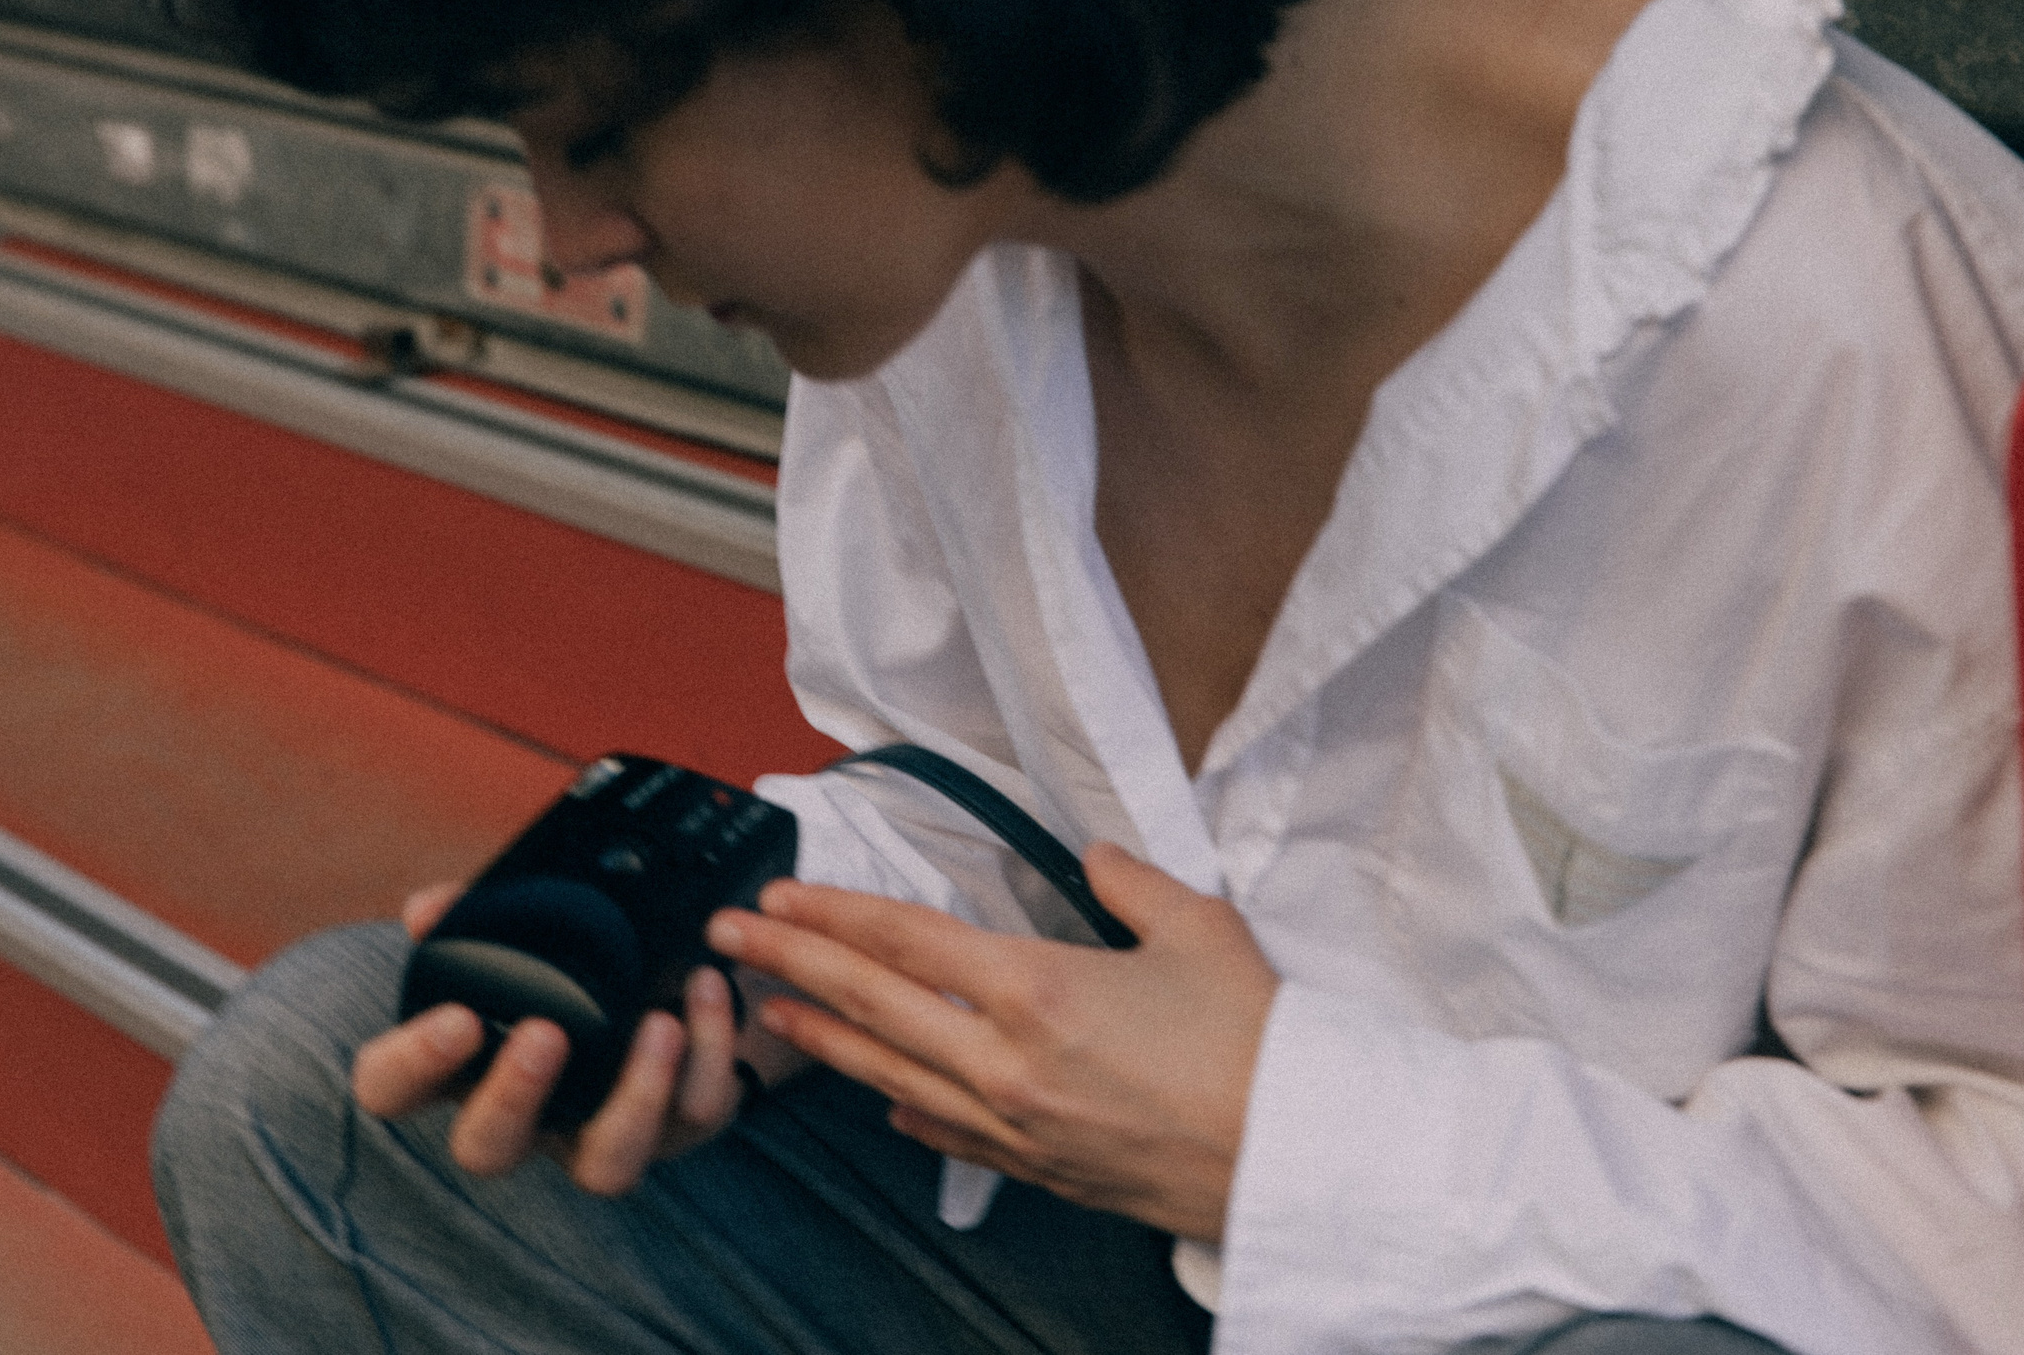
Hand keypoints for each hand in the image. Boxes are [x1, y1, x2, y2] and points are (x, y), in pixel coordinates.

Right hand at [349, 883, 747, 1194]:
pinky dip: (710, 1050)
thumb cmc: (562, 966)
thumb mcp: (515, 932)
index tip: (456, 1017)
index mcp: (465, 1065)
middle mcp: (527, 1116)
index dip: (410, 1065)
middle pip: (487, 1149)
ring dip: (635, 1097)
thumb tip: (429, 911)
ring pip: (605, 1166)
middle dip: (511, 1097)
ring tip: (657, 1025)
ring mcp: (599, 1132)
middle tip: (544, 1035)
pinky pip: (695, 1113)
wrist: (657, 978)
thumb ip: (471, 917)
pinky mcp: (676, 1127)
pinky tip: (706, 989)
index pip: (392, 1089)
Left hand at [706, 844, 1278, 1241]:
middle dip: (789, 963)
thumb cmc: (1256, 1042)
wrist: (1294, 1158)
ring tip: (771, 1011)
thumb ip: (1131, 878)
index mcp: (1038, 988)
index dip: (831, 911)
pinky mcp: (1038, 1169)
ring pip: (890, 1073)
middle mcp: (1006, 1060)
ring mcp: (1014, 1123)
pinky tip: (878, 1099)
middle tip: (729, 937)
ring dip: (822, 1038)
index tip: (778, 894)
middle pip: (871, 1001)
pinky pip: (947, 1135)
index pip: (904, 937)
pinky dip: (902, 1108)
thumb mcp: (1199, 927)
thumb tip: (1094, 854)